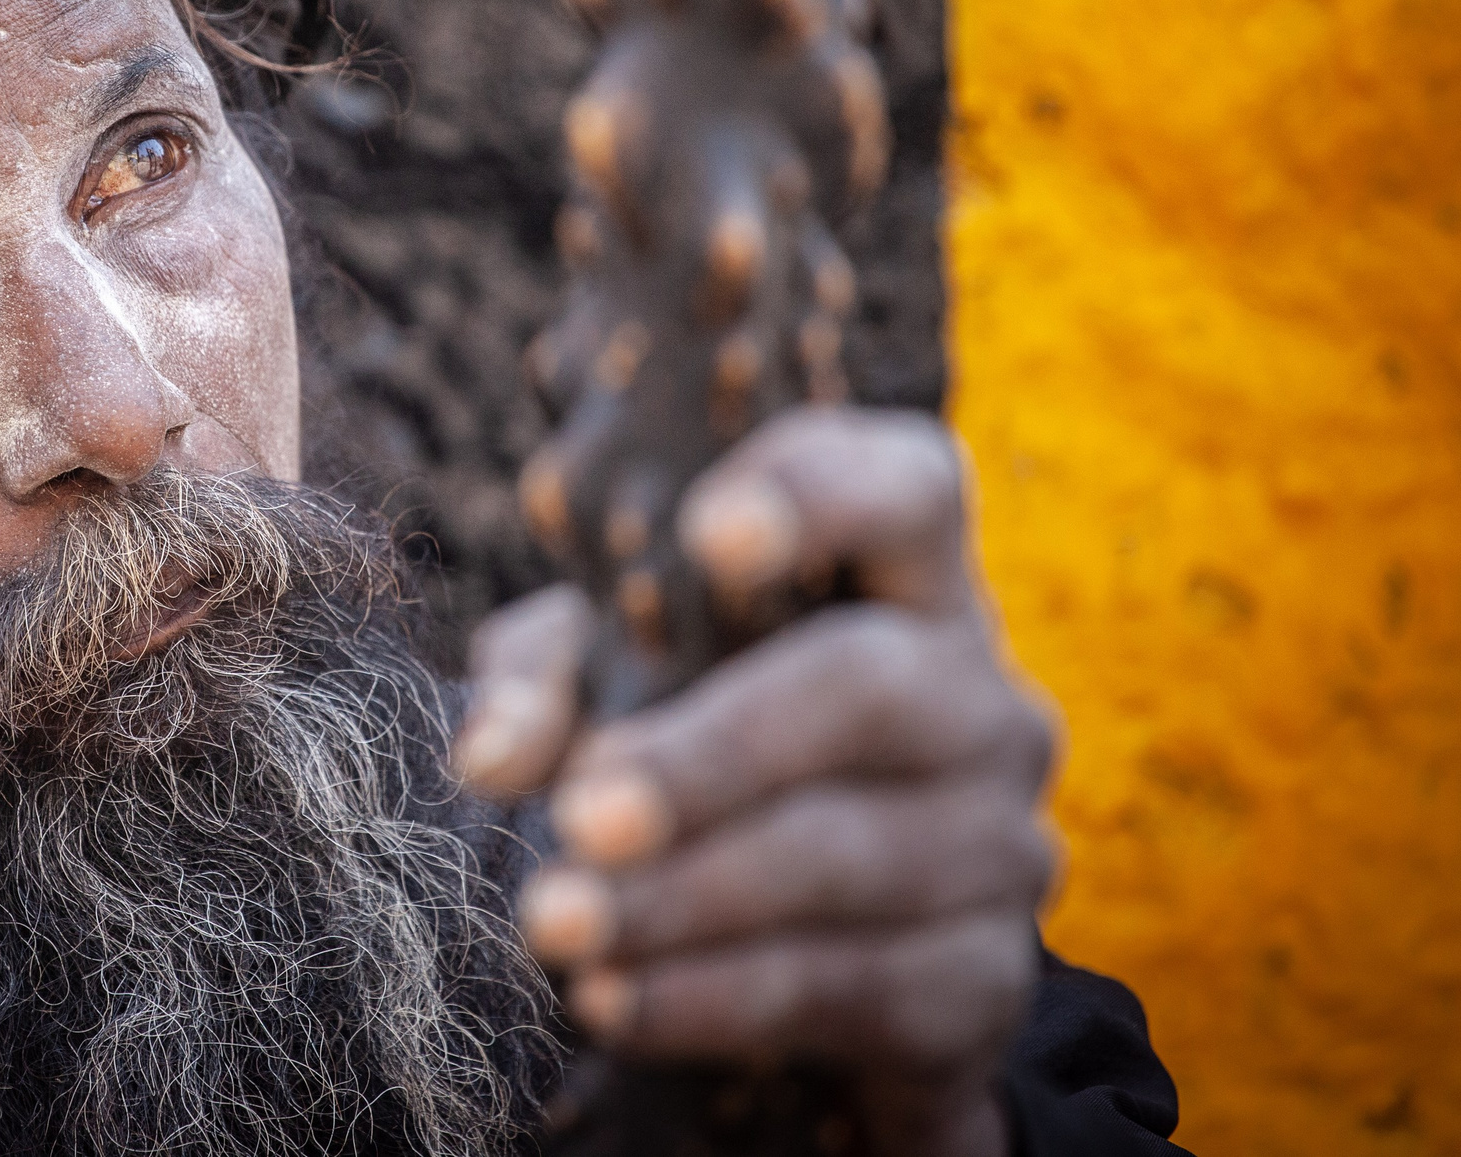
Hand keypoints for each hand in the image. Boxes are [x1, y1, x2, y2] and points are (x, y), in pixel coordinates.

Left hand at [453, 407, 1055, 1156]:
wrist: (795, 942)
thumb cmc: (687, 742)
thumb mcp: (602, 679)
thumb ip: (543, 678)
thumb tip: (492, 753)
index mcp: (899, 581)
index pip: (908, 488)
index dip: (823, 492)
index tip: (706, 534)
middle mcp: (977, 697)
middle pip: (868, 686)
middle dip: (712, 755)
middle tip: (580, 816)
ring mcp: (999, 841)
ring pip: (856, 856)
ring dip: (690, 899)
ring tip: (561, 927)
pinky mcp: (987, 978)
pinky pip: (864, 990)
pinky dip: (723, 1001)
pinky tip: (619, 1002)